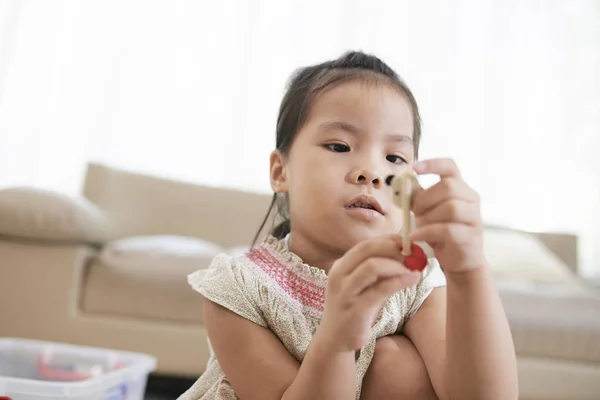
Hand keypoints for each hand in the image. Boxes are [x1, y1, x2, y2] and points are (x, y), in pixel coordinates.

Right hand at [319, 235, 420, 352]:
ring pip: (371, 266)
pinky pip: (379, 290)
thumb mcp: (365, 286)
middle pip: (366, 249)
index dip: (387, 240)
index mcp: (341, 266)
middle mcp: (339, 275)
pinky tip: (412, 280)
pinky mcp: (354, 309)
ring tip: (413, 268)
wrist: (335, 339)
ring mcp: (344, 292)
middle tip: (412, 253)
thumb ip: (379, 272)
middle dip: (392, 248)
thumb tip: (406, 256)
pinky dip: (399, 282)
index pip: (365, 245)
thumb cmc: (354, 309)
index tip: (406, 243)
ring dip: (396, 265)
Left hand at [411, 158, 484, 273]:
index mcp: (460, 188)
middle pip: (449, 187)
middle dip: (426, 198)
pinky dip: (427, 232)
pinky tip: (415, 236)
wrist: (459, 261)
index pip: (450, 167)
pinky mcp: (470, 236)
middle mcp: (471, 199)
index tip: (414, 167)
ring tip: (418, 225)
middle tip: (414, 211)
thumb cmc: (441, 233)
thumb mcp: (427, 212)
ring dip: (428, 216)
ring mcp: (474, 217)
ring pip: (451, 207)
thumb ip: (418, 197)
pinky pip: (448, 229)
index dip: (433, 164)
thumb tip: (402, 182)